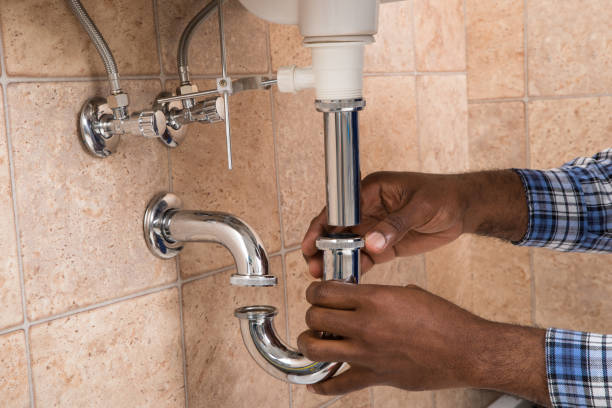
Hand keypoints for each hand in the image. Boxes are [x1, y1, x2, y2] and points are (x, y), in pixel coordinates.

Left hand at [298, 281, 548, 405]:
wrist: (466, 350)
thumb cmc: (443, 319)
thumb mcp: (407, 294)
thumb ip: (378, 295)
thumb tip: (359, 299)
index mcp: (374, 298)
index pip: (324, 292)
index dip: (315, 291)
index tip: (317, 293)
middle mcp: (365, 325)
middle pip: (314, 317)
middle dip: (311, 314)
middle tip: (317, 314)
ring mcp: (367, 353)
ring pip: (315, 349)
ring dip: (308, 343)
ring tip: (313, 340)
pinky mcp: (374, 376)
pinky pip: (338, 385)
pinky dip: (322, 386)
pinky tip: (315, 382)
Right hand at [302, 171, 526, 277]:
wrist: (464, 209)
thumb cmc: (444, 196)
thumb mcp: (421, 207)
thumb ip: (395, 225)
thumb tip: (371, 243)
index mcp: (371, 190)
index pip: (338, 208)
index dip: (320, 226)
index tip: (310, 244)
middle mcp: (367, 209)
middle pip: (337, 229)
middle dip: (323, 248)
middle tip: (314, 268)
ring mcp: (375, 228)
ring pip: (347, 246)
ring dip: (336, 261)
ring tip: (327, 279)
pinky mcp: (385, 245)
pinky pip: (364, 257)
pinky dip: (355, 268)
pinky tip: (348, 281)